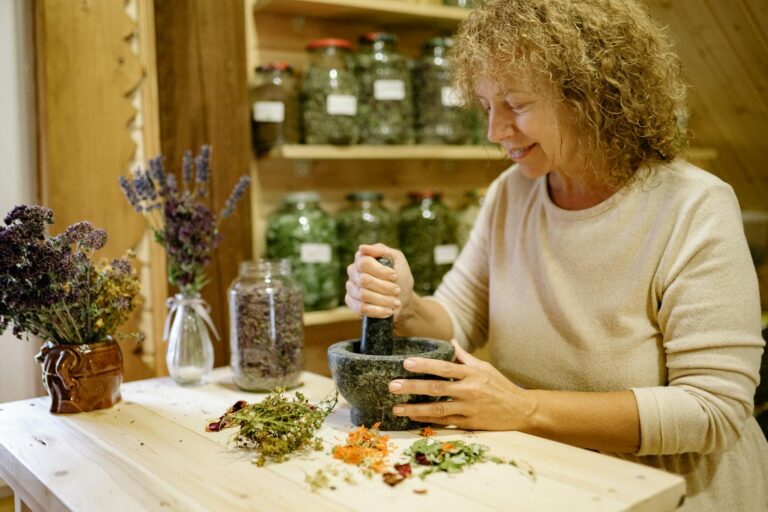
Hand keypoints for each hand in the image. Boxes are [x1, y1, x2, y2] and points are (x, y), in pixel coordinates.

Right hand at [345, 243, 414, 320]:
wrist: (402, 298)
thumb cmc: (400, 276)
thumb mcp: (396, 259)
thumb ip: (381, 250)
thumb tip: (362, 248)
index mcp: (362, 258)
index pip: (364, 263)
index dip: (381, 271)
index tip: (395, 276)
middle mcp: (353, 271)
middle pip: (364, 280)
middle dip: (384, 287)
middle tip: (397, 291)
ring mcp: (350, 287)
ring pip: (363, 295)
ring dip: (383, 300)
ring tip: (395, 302)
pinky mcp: (351, 302)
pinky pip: (361, 308)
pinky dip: (377, 311)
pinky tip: (388, 311)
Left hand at [388, 340, 535, 430]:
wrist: (521, 410)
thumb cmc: (500, 385)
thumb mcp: (484, 367)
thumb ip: (464, 356)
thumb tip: (449, 341)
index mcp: (472, 373)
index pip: (444, 367)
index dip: (425, 365)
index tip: (406, 363)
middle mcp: (469, 390)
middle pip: (436, 388)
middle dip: (412, 387)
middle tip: (392, 386)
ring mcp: (468, 408)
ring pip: (438, 408)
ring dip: (415, 409)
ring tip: (395, 408)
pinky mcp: (469, 423)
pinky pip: (445, 421)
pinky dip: (428, 420)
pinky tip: (412, 418)